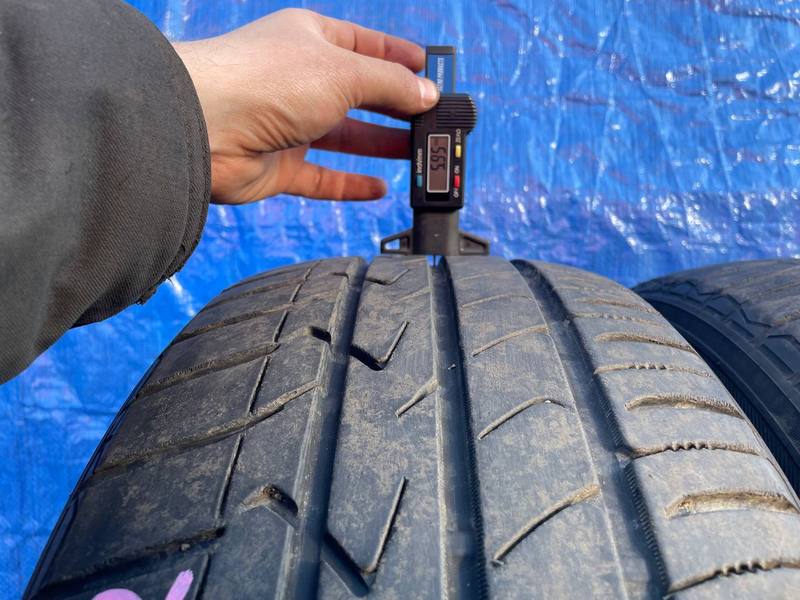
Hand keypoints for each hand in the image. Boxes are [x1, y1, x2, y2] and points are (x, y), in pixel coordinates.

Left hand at [173, 9, 438, 203]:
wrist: (204, 126)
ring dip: (380, 144)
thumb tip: (427, 94)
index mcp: (310, 39)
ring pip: (343, 137)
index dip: (398, 57)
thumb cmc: (264, 81)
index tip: (431, 70)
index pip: (365, 45)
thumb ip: (391, 85)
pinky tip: (378, 188)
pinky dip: (349, 184)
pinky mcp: (278, 165)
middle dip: (396, 105)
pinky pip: (322, 177)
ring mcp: (287, 123)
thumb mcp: (345, 72)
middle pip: (359, 93)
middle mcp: (299, 79)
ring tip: (417, 153)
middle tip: (433, 119)